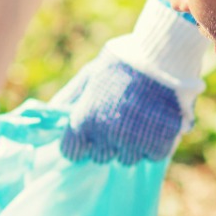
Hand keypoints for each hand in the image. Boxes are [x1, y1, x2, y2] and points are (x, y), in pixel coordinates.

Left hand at [61, 59, 185, 162]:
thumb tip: (50, 114)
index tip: (90, 134)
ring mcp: (134, 143)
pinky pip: (152, 155)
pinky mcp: (159, 145)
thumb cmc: (123, 62)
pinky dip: (155, 143)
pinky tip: (157, 122)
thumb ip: (70, 98)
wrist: (165, 57)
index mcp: (85, 120)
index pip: (72, 152)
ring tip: (141, 118)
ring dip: (132, 144)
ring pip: (128, 158)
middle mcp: (106, 136)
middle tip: (120, 120)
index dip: (81, 143)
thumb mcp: (90, 75)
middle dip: (108, 143)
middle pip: (101, 157)